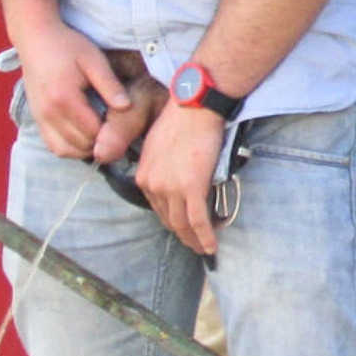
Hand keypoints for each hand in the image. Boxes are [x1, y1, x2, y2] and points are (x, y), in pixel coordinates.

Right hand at [19, 20, 153, 165]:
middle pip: (82, 145)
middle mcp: (49, 113)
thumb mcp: (93, 59)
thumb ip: (110, 85)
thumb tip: (127, 107)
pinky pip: (55, 147)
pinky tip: (82, 133)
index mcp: (65, 98)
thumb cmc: (67, 46)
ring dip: (85, 147)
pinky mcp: (37, 120)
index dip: (111, 131)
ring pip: (67, 151)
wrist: (35, 39)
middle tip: (112, 125)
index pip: (94, 132)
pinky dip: (70, 147)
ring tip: (98, 130)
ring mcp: (40, 118)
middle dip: (100, 141)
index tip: (121, 119)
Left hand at [135, 95, 223, 256]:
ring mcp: (171, 189)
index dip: (171, 220)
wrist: (193, 107)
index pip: (157, 207)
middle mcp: (153, 186)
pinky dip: (205, 237)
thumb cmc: (179, 119)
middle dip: (182, 235)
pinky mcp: (192, 189)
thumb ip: (159, 165)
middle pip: (169, 220)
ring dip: (194, 241)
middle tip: (193, 243)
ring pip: (183, 225)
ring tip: (203, 249)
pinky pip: (198, 221)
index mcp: (143, 176)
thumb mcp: (157, 144)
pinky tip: (211, 246)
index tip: (182, 226)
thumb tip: (172, 176)